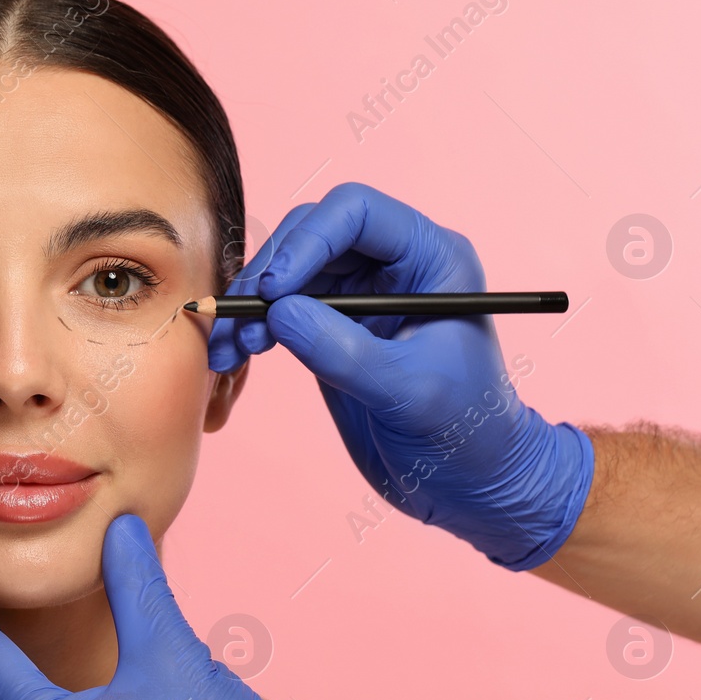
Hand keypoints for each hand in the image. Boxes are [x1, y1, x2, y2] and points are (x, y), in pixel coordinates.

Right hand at [209, 182, 592, 569]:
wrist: (469, 485)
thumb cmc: (465, 434)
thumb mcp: (408, 391)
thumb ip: (343, 351)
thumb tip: (277, 313)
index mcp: (431, 258)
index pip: (357, 213)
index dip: (308, 241)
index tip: (274, 290)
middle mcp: (393, 267)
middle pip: (311, 235)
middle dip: (269, 274)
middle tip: (241, 322)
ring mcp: (360, 298)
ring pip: (287, 272)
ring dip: (250, 305)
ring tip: (231, 349)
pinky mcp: (332, 332)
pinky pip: (280, 311)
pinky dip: (252, 328)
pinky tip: (237, 356)